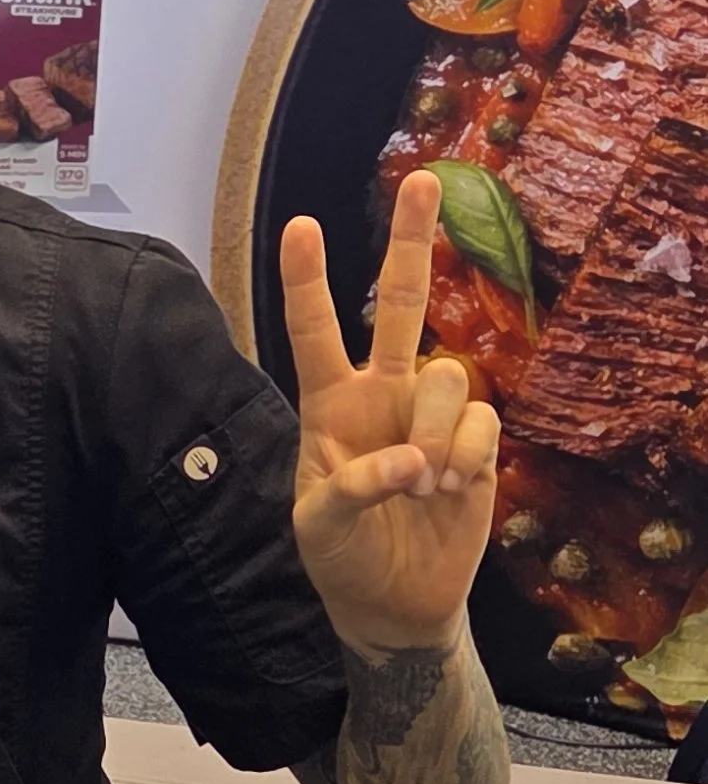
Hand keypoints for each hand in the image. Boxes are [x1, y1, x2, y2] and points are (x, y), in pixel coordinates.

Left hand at [279, 166, 500, 655]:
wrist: (396, 602)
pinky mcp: (476, 442)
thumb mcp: (319, 528)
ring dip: (437, 430)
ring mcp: (432, 414)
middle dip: (412, 242)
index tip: (301, 226)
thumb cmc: (341, 557)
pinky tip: (452, 487)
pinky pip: (483, 418)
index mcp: (329, 404)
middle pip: (402, 305)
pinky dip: (468, 453)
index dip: (309, 281)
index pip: (315, 333)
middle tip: (423, 181)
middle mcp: (383, 393)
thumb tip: (409, 462)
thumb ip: (350, 491)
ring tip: (424, 483)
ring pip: (448, 375)